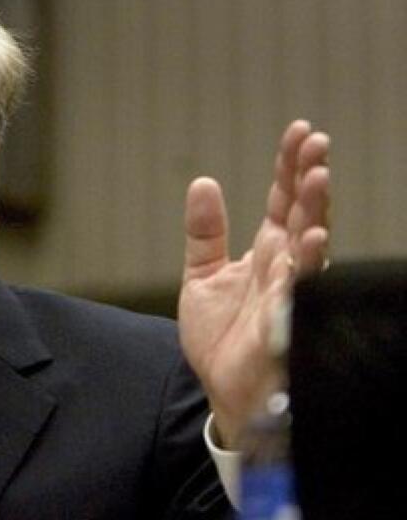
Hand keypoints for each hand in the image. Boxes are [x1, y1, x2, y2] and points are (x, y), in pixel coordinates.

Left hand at [179, 120, 329, 448]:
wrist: (221, 388)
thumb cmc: (220, 337)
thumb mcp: (201, 276)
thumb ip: (204, 233)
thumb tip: (202, 182)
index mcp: (267, 250)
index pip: (283, 199)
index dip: (290, 165)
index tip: (299, 130)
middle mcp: (285, 265)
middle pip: (304, 212)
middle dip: (311, 177)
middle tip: (316, 142)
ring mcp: (290, 291)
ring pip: (310, 243)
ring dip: (316, 210)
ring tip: (317, 177)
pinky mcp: (287, 320)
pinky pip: (301, 289)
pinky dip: (306, 263)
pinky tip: (311, 238)